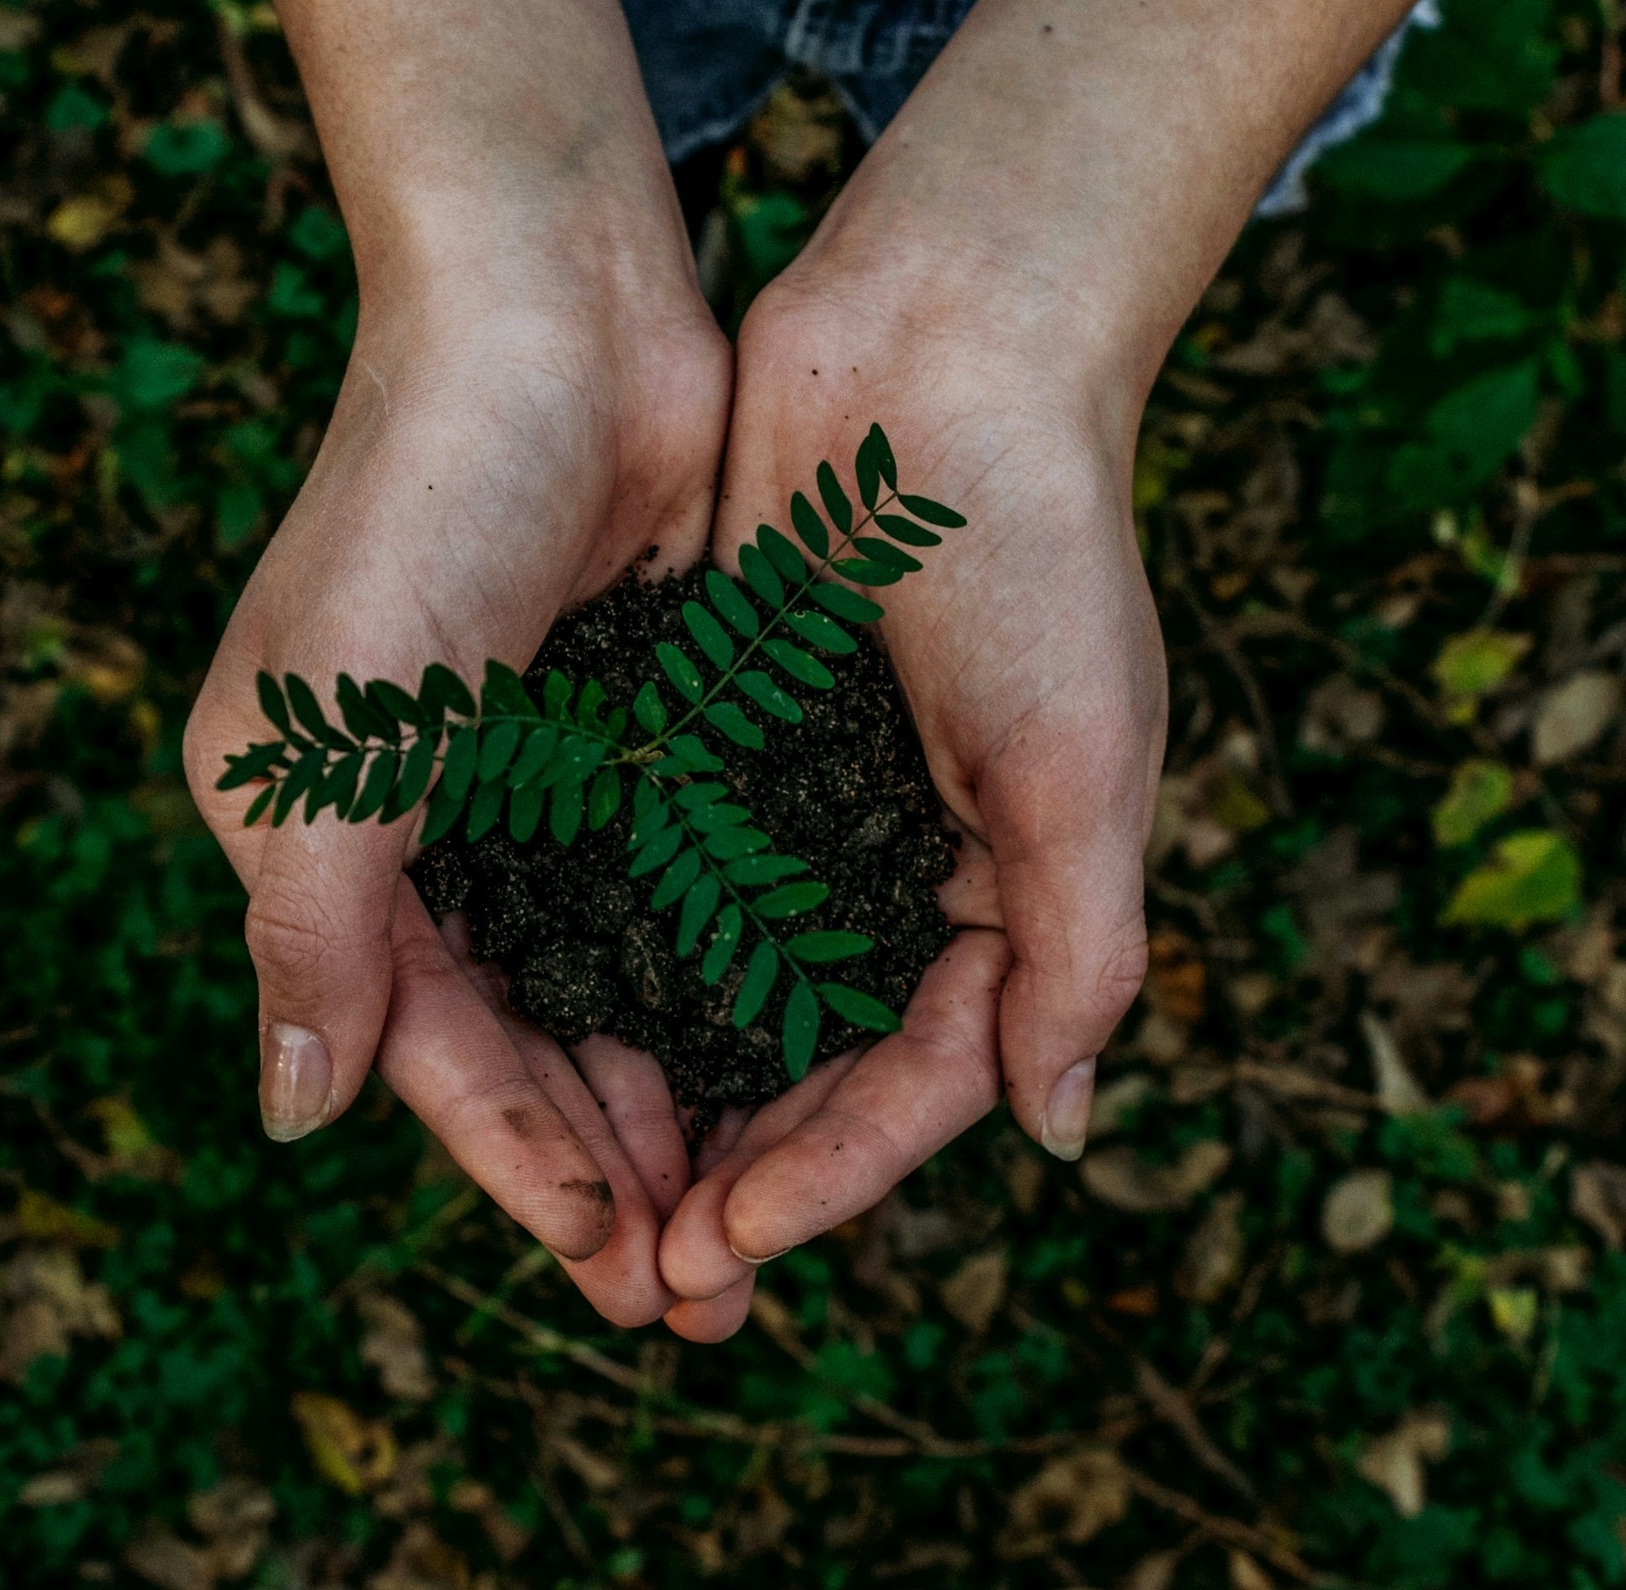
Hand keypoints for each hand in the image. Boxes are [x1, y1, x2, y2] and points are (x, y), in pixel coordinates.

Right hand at [182, 267, 726, 1325]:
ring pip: (610, 982)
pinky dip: (722, 978)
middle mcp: (424, 823)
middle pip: (524, 1037)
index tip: (615, 1269)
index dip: (518, 1164)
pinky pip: (679, 890)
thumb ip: (315, 931)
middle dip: (607, 1165)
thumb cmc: (421, 504)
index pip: (427, 1045)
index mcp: (322, 835)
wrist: (554, 306)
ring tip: (754, 1210)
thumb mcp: (336, 735)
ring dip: (674, 1094)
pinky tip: (788, 1057)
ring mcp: (536, 777)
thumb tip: (293, 1120)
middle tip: (704, 1291)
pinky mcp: (637, 726)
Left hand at [656, 271, 1162, 1337]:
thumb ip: (1078, 951)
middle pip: (811, 1065)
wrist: (940, 345)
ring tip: (588, 1198)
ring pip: (721, 993)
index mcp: (1004, 891)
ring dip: (664, 1099)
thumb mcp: (1083, 763)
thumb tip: (1056, 1134)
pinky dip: (613, 960)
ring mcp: (798, 806)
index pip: (917, 1079)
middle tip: (647, 1279)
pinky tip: (542, 1030)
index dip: (831, 1174)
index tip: (729, 1243)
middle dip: (738, 1174)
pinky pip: (657, 879)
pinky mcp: (712, 736)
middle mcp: (897, 867)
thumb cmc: (1037, 549)